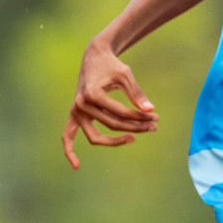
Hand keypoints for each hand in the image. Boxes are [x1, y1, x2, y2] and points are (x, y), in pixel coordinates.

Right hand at [62, 38, 158, 168]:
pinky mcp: (74, 114)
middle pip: (112, 125)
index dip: (140, 117)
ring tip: (135, 138)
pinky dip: (70, 150)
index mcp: (93, 94)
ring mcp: (76, 111)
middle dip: (135, 127)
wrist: (94, 57)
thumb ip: (137, 93)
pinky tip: (77, 165)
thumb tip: (151, 110)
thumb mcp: (126, 75)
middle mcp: (81, 105)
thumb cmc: (111, 65)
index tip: (155, 116)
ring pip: (95, 136)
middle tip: (154, 125)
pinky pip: (68, 135)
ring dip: (115, 141)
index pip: (121, 114)